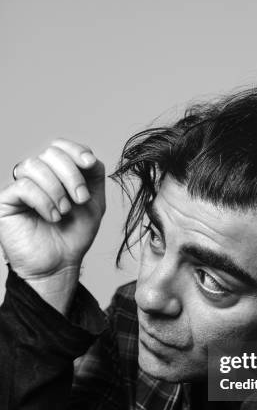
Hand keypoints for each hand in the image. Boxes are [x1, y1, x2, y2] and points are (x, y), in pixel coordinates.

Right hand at [0, 139, 104, 311]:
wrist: (60, 264)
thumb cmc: (74, 235)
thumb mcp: (94, 202)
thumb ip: (94, 176)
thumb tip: (88, 156)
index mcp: (55, 172)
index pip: (60, 146)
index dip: (76, 150)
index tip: (89, 165)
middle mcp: (36, 176)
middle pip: (50, 153)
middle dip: (71, 175)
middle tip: (80, 200)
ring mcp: (19, 186)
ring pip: (35, 165)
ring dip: (56, 189)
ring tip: (64, 212)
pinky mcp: (5, 200)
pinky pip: (23, 186)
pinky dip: (43, 200)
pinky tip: (52, 217)